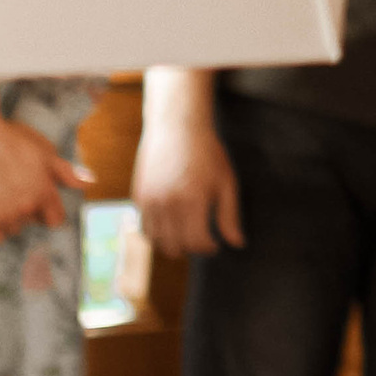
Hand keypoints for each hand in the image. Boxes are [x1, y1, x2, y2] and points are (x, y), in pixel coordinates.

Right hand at [0, 116, 91, 251]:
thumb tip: (90, 183)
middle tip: (12, 191)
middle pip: (30, 223)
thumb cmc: (13, 142)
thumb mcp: (45, 152)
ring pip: (11, 229)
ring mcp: (6, 215)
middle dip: (25, 211)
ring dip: (7, 219)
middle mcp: (27, 207)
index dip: (48, 212)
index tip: (39, 204)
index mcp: (45, 192)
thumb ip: (66, 172)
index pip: (55, 220)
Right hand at [133, 104, 242, 256]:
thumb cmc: (206, 153)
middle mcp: (167, 204)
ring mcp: (149, 202)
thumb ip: (230, 216)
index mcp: (192, 201)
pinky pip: (145, 228)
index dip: (208, 248)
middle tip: (201, 239)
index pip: (196, 242)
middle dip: (190, 248)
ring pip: (157, 242)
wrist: (176, 127)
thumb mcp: (226, 182)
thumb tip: (237, 244)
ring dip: (171, 244)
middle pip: (176, 246)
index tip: (215, 244)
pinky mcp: (138, 198)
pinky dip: (157, 233)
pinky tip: (171, 224)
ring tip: (185, 235)